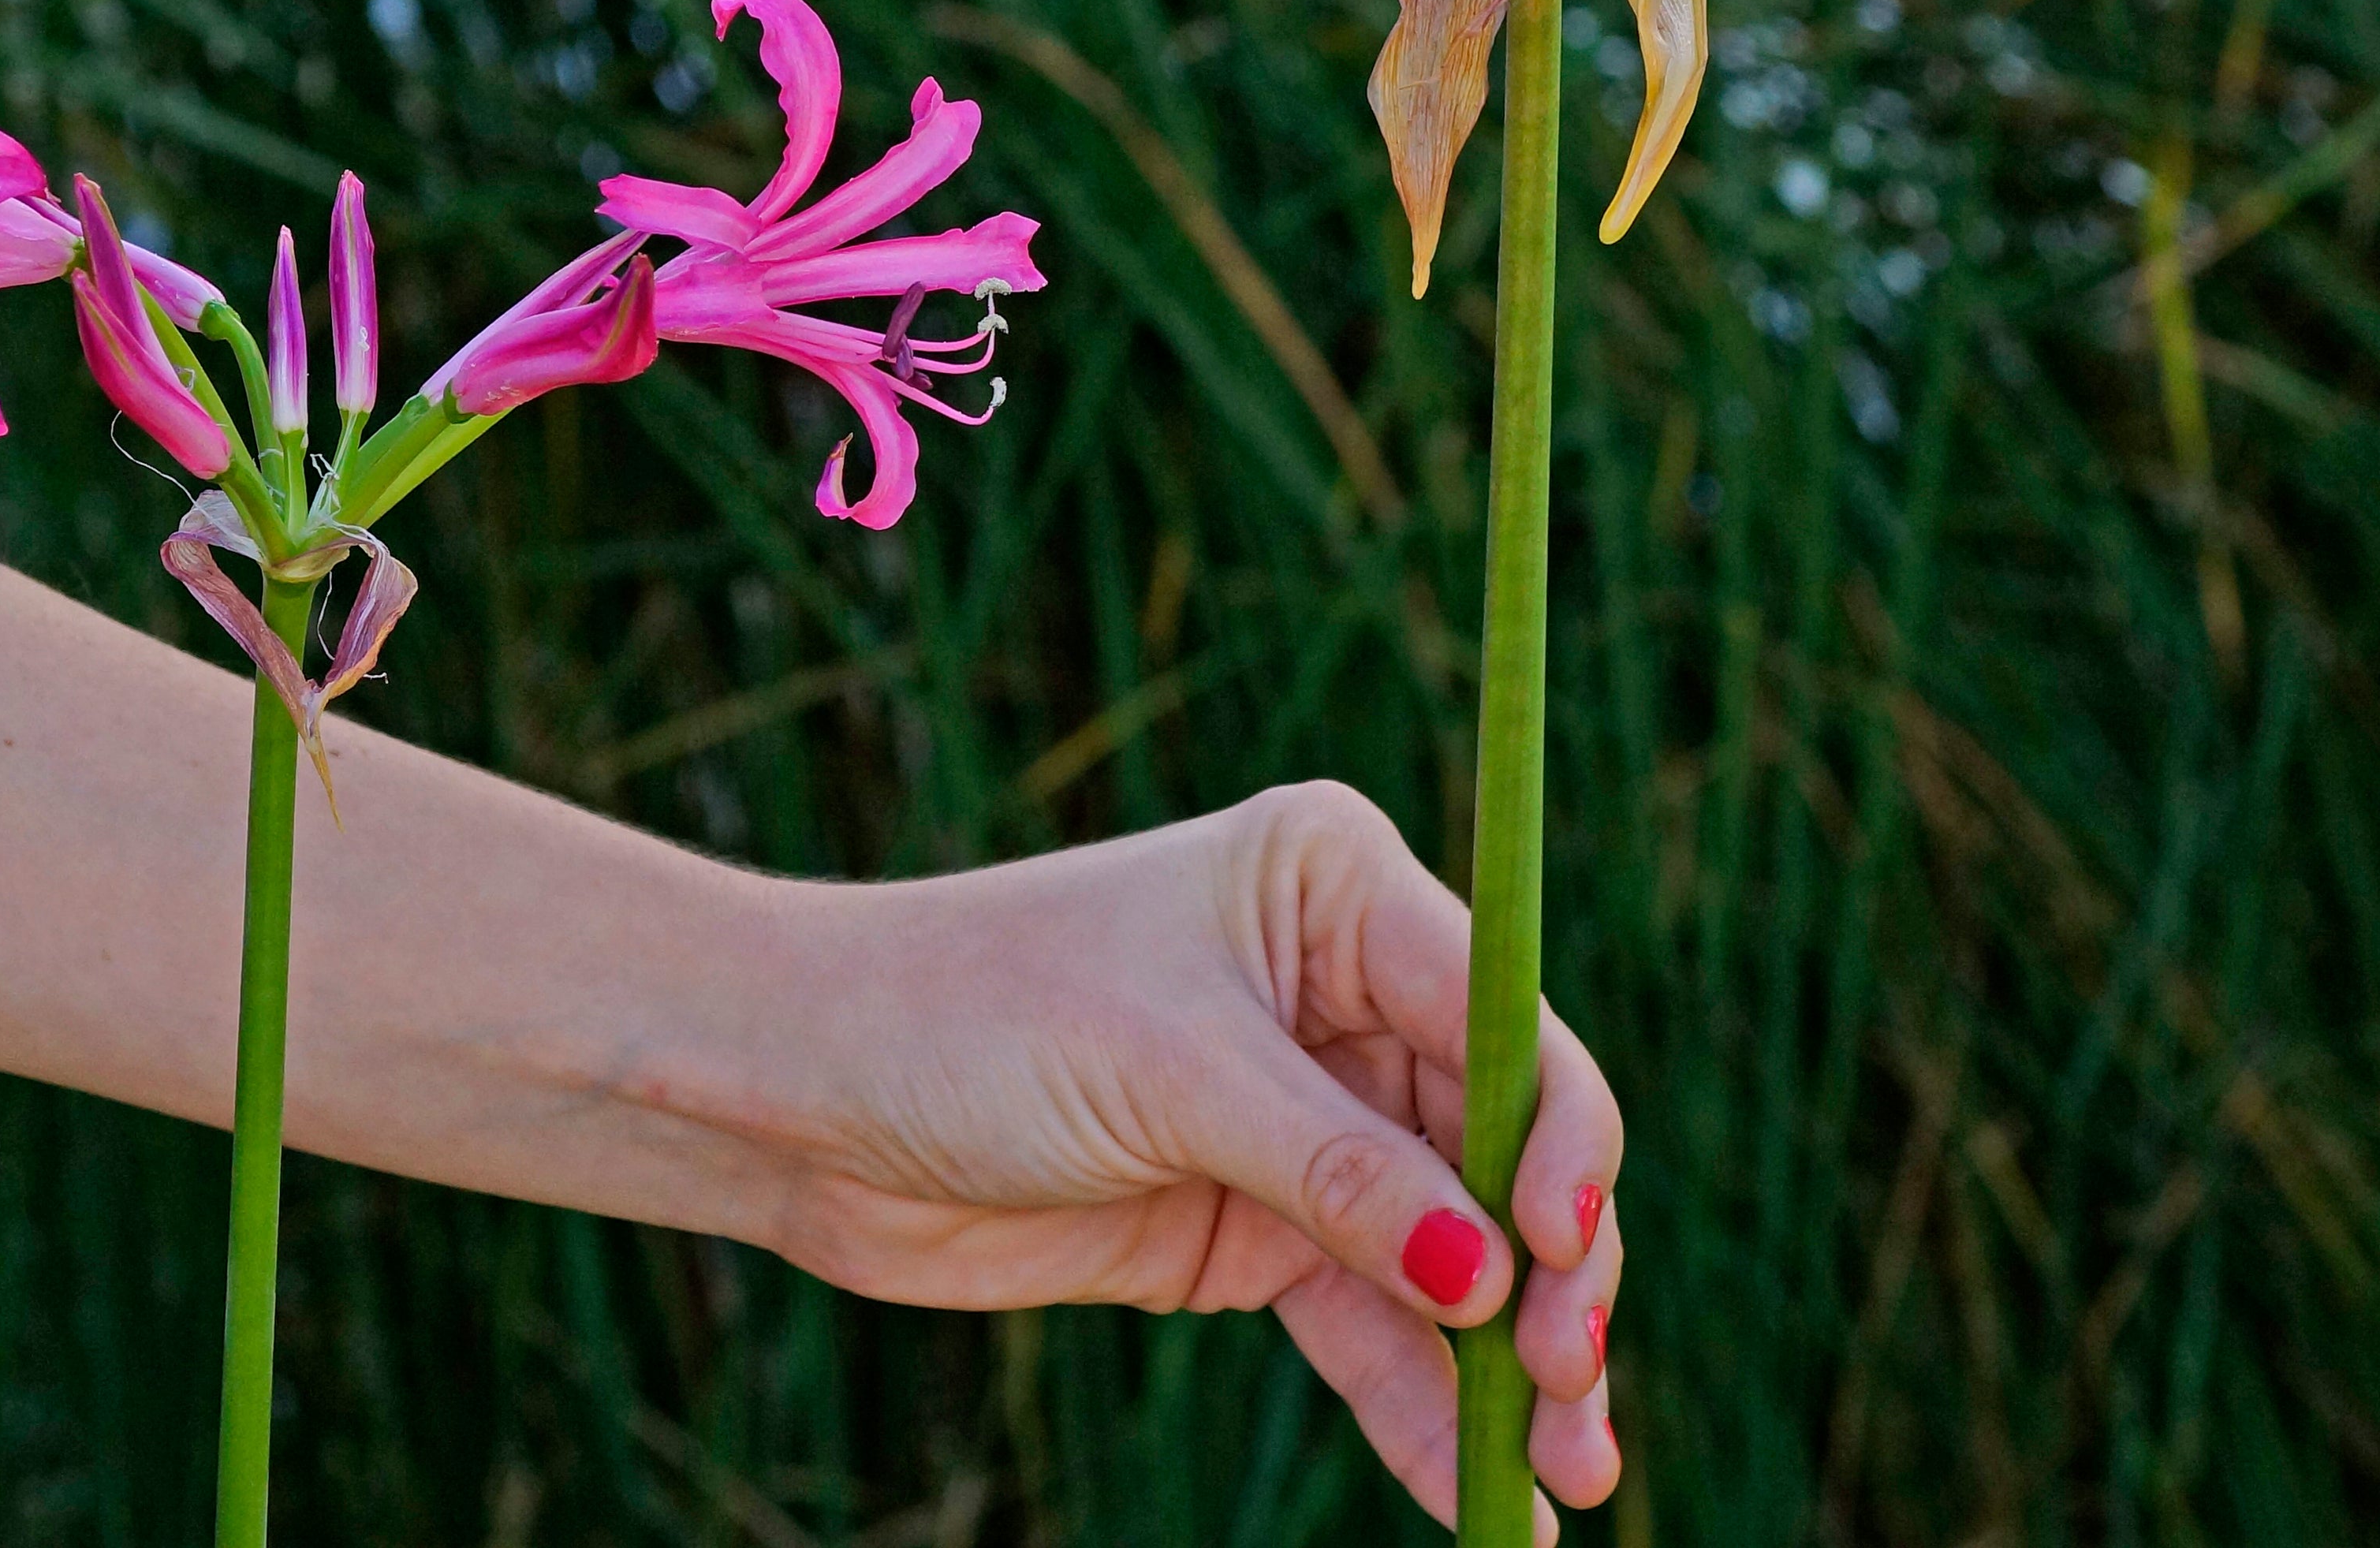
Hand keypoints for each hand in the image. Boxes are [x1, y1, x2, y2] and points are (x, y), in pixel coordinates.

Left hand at [753, 781, 1622, 1533]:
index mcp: (1340, 892)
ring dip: (1510, 1367)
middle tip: (1571, 1390)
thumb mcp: (1171, 1078)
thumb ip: (1338, 1176)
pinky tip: (1478, 1494)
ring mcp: (1308, 1121)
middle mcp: (1348, 997)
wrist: (808, 1099)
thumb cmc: (976, 1016)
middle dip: (1553, 1274)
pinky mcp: (1259, 1229)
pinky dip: (1424, 1407)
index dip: (1556, 1139)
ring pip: (1453, 1254)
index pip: (1502, 1019)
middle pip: (1503, 1146)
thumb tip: (1488, 1279)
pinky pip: (1373, 1326)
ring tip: (1567, 1478)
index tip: (1558, 1254)